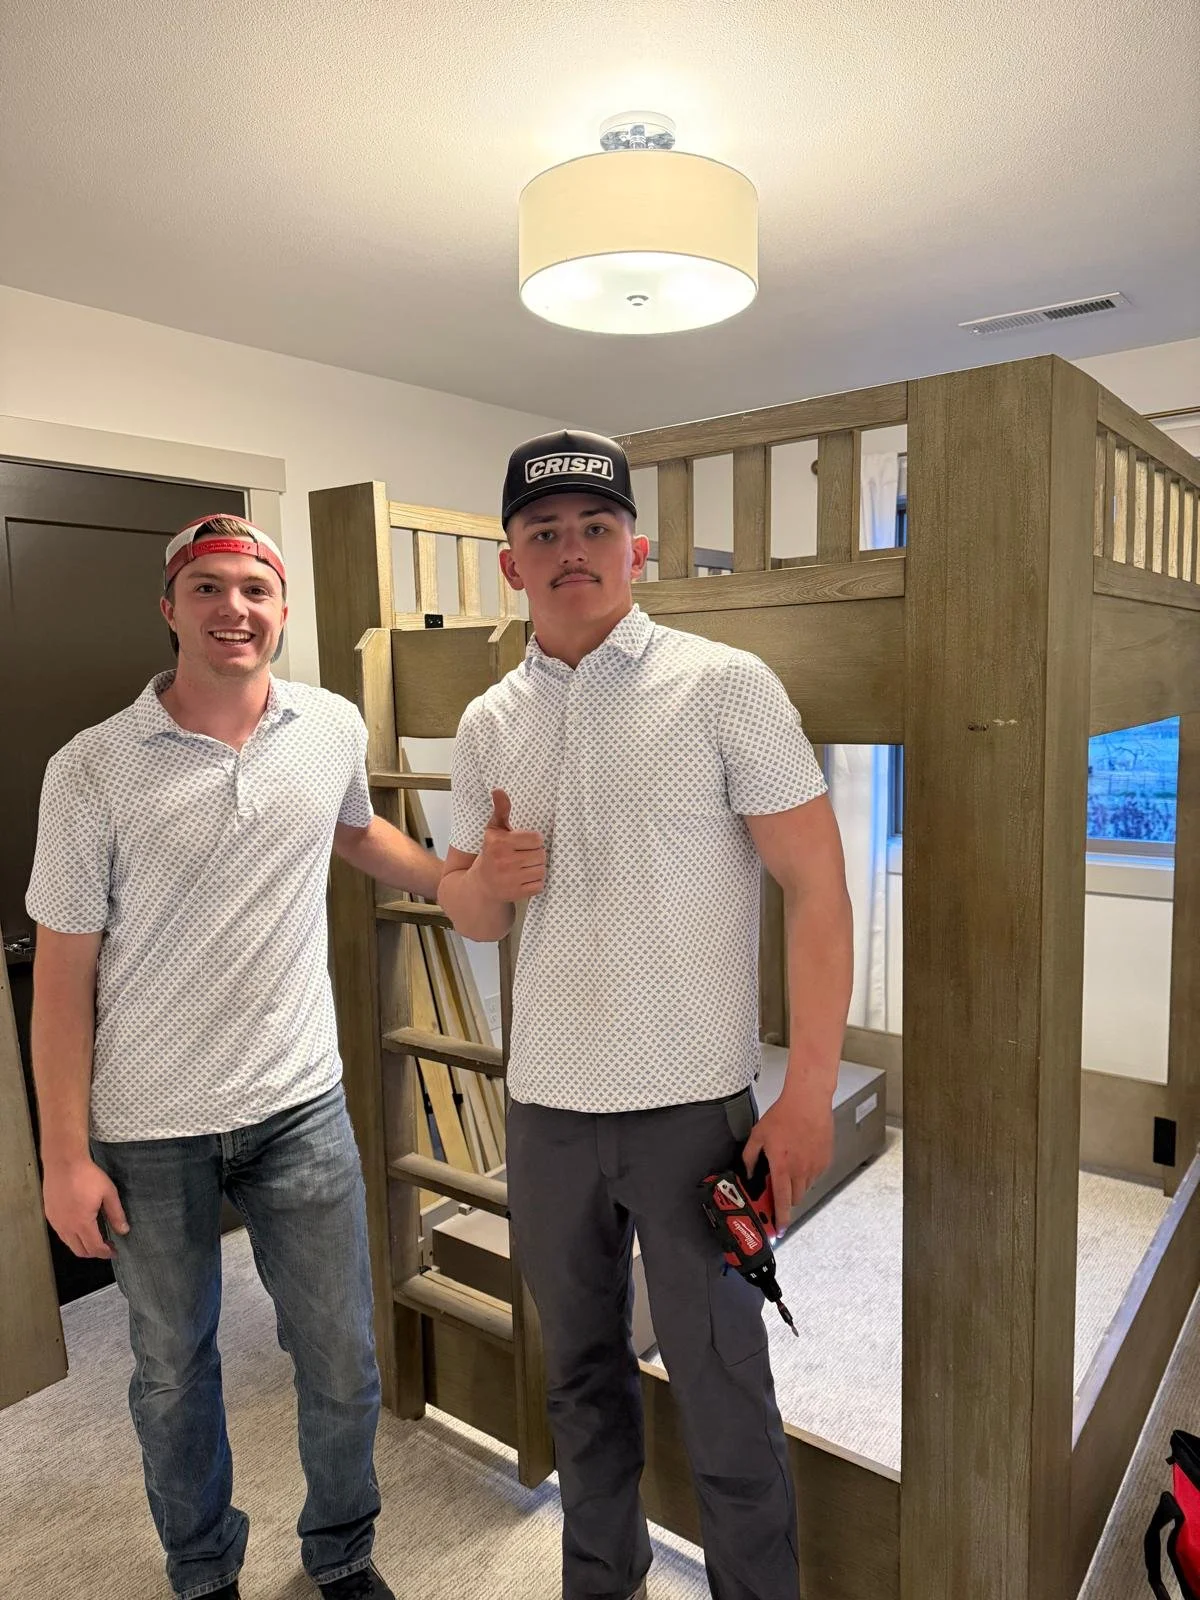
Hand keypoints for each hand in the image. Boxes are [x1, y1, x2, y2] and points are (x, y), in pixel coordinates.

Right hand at [43, 1157, 128, 1259]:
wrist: (64, 1162)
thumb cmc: (86, 1175)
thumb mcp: (108, 1193)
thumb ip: (116, 1214)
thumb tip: (123, 1230)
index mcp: (82, 1223)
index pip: (94, 1248)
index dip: (105, 1253)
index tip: (114, 1251)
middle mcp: (66, 1227)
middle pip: (80, 1251)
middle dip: (94, 1253)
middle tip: (106, 1247)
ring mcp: (56, 1222)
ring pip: (69, 1244)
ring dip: (82, 1245)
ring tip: (95, 1238)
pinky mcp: (50, 1215)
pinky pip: (61, 1233)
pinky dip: (72, 1237)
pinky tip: (81, 1227)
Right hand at [475, 790, 545, 902]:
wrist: (480, 885)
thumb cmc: (491, 853)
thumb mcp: (494, 830)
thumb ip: (500, 810)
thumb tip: (498, 790)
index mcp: (499, 842)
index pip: (536, 838)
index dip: (533, 841)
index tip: (524, 844)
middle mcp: (503, 861)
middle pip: (541, 855)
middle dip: (536, 855)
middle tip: (525, 856)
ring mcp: (510, 879)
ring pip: (541, 870)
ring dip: (537, 869)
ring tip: (525, 867)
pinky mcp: (516, 893)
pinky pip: (539, 885)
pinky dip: (535, 883)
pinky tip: (524, 879)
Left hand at [742, 1081, 833, 1227]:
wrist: (808, 1102)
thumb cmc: (784, 1115)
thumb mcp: (758, 1135)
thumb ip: (750, 1157)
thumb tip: (749, 1172)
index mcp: (782, 1167)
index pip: (781, 1201)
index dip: (781, 1219)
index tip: (779, 1230)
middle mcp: (801, 1171)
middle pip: (795, 1198)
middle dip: (786, 1198)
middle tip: (778, 1185)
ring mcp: (815, 1166)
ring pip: (806, 1187)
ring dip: (796, 1184)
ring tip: (790, 1163)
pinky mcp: (825, 1160)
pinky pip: (815, 1175)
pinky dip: (807, 1173)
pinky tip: (801, 1155)